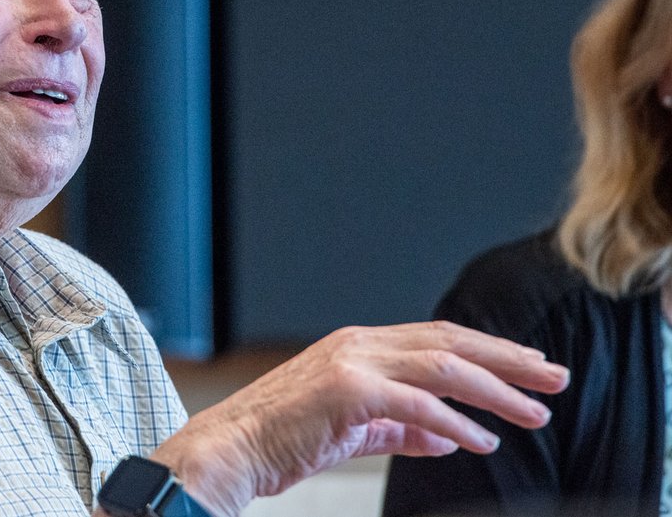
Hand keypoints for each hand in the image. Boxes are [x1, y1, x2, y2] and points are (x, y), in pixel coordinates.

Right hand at [149, 321, 569, 516]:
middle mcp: (359, 344)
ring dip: (495, 389)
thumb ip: (402, 428)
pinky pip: (417, 406)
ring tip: (533, 412)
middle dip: (509, 360)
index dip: (489, 351)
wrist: (231, 447)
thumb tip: (452, 435)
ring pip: (442, 367)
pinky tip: (482, 439)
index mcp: (359, 345)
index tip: (529, 367)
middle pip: (450, 342)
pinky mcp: (348, 392)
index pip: (438, 339)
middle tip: (555, 378)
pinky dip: (455, 421)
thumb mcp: (352, 429)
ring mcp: (352, 363)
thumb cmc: (280, 438)